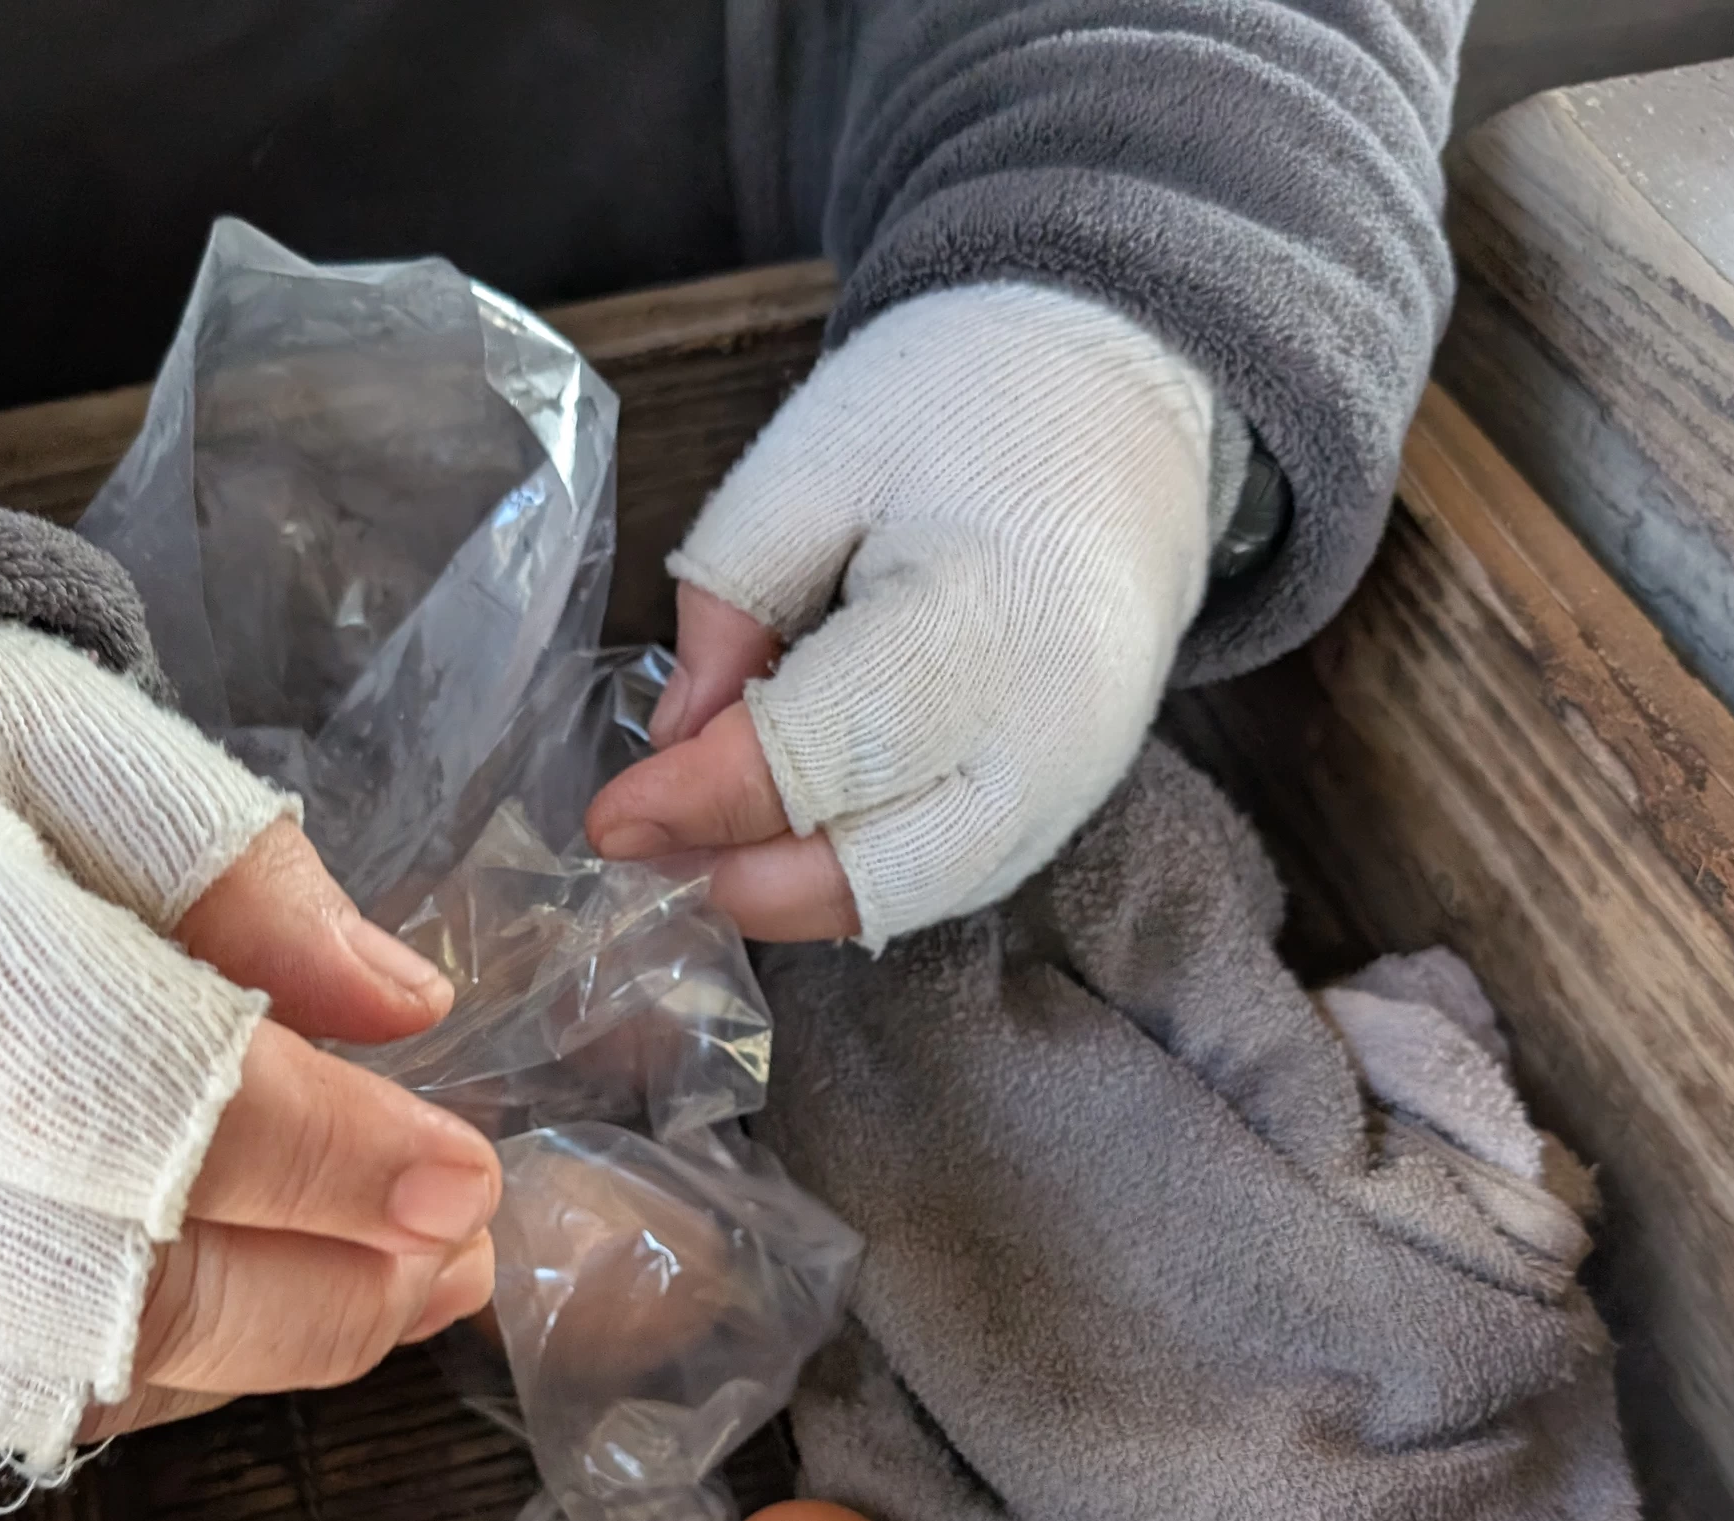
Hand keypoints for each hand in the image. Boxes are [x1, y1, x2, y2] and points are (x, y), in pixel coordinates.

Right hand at [0, 620, 497, 1474]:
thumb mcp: (58, 725)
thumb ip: (232, 862)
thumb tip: (404, 1005)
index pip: (144, 1095)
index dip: (329, 1155)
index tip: (468, 1170)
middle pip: (112, 1282)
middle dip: (323, 1290)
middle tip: (463, 1255)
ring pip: (71, 1377)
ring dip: (269, 1355)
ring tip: (411, 1291)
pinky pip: (14, 1402)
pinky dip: (168, 1378)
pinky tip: (278, 1311)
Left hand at [586, 284, 1217, 945]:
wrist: (1122, 411)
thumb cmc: (958, 413)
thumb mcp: (811, 465)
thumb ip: (733, 598)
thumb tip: (677, 746)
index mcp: (980, 612)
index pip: (821, 750)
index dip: (703, 798)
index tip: (611, 818)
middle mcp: (1047, 724)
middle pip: (883, 867)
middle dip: (751, 876)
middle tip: (656, 849)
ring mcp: (1076, 777)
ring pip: (920, 896)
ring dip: (801, 893)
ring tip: (708, 849)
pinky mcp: (1077, 799)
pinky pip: (958, 877)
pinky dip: (864, 877)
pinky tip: (791, 839)